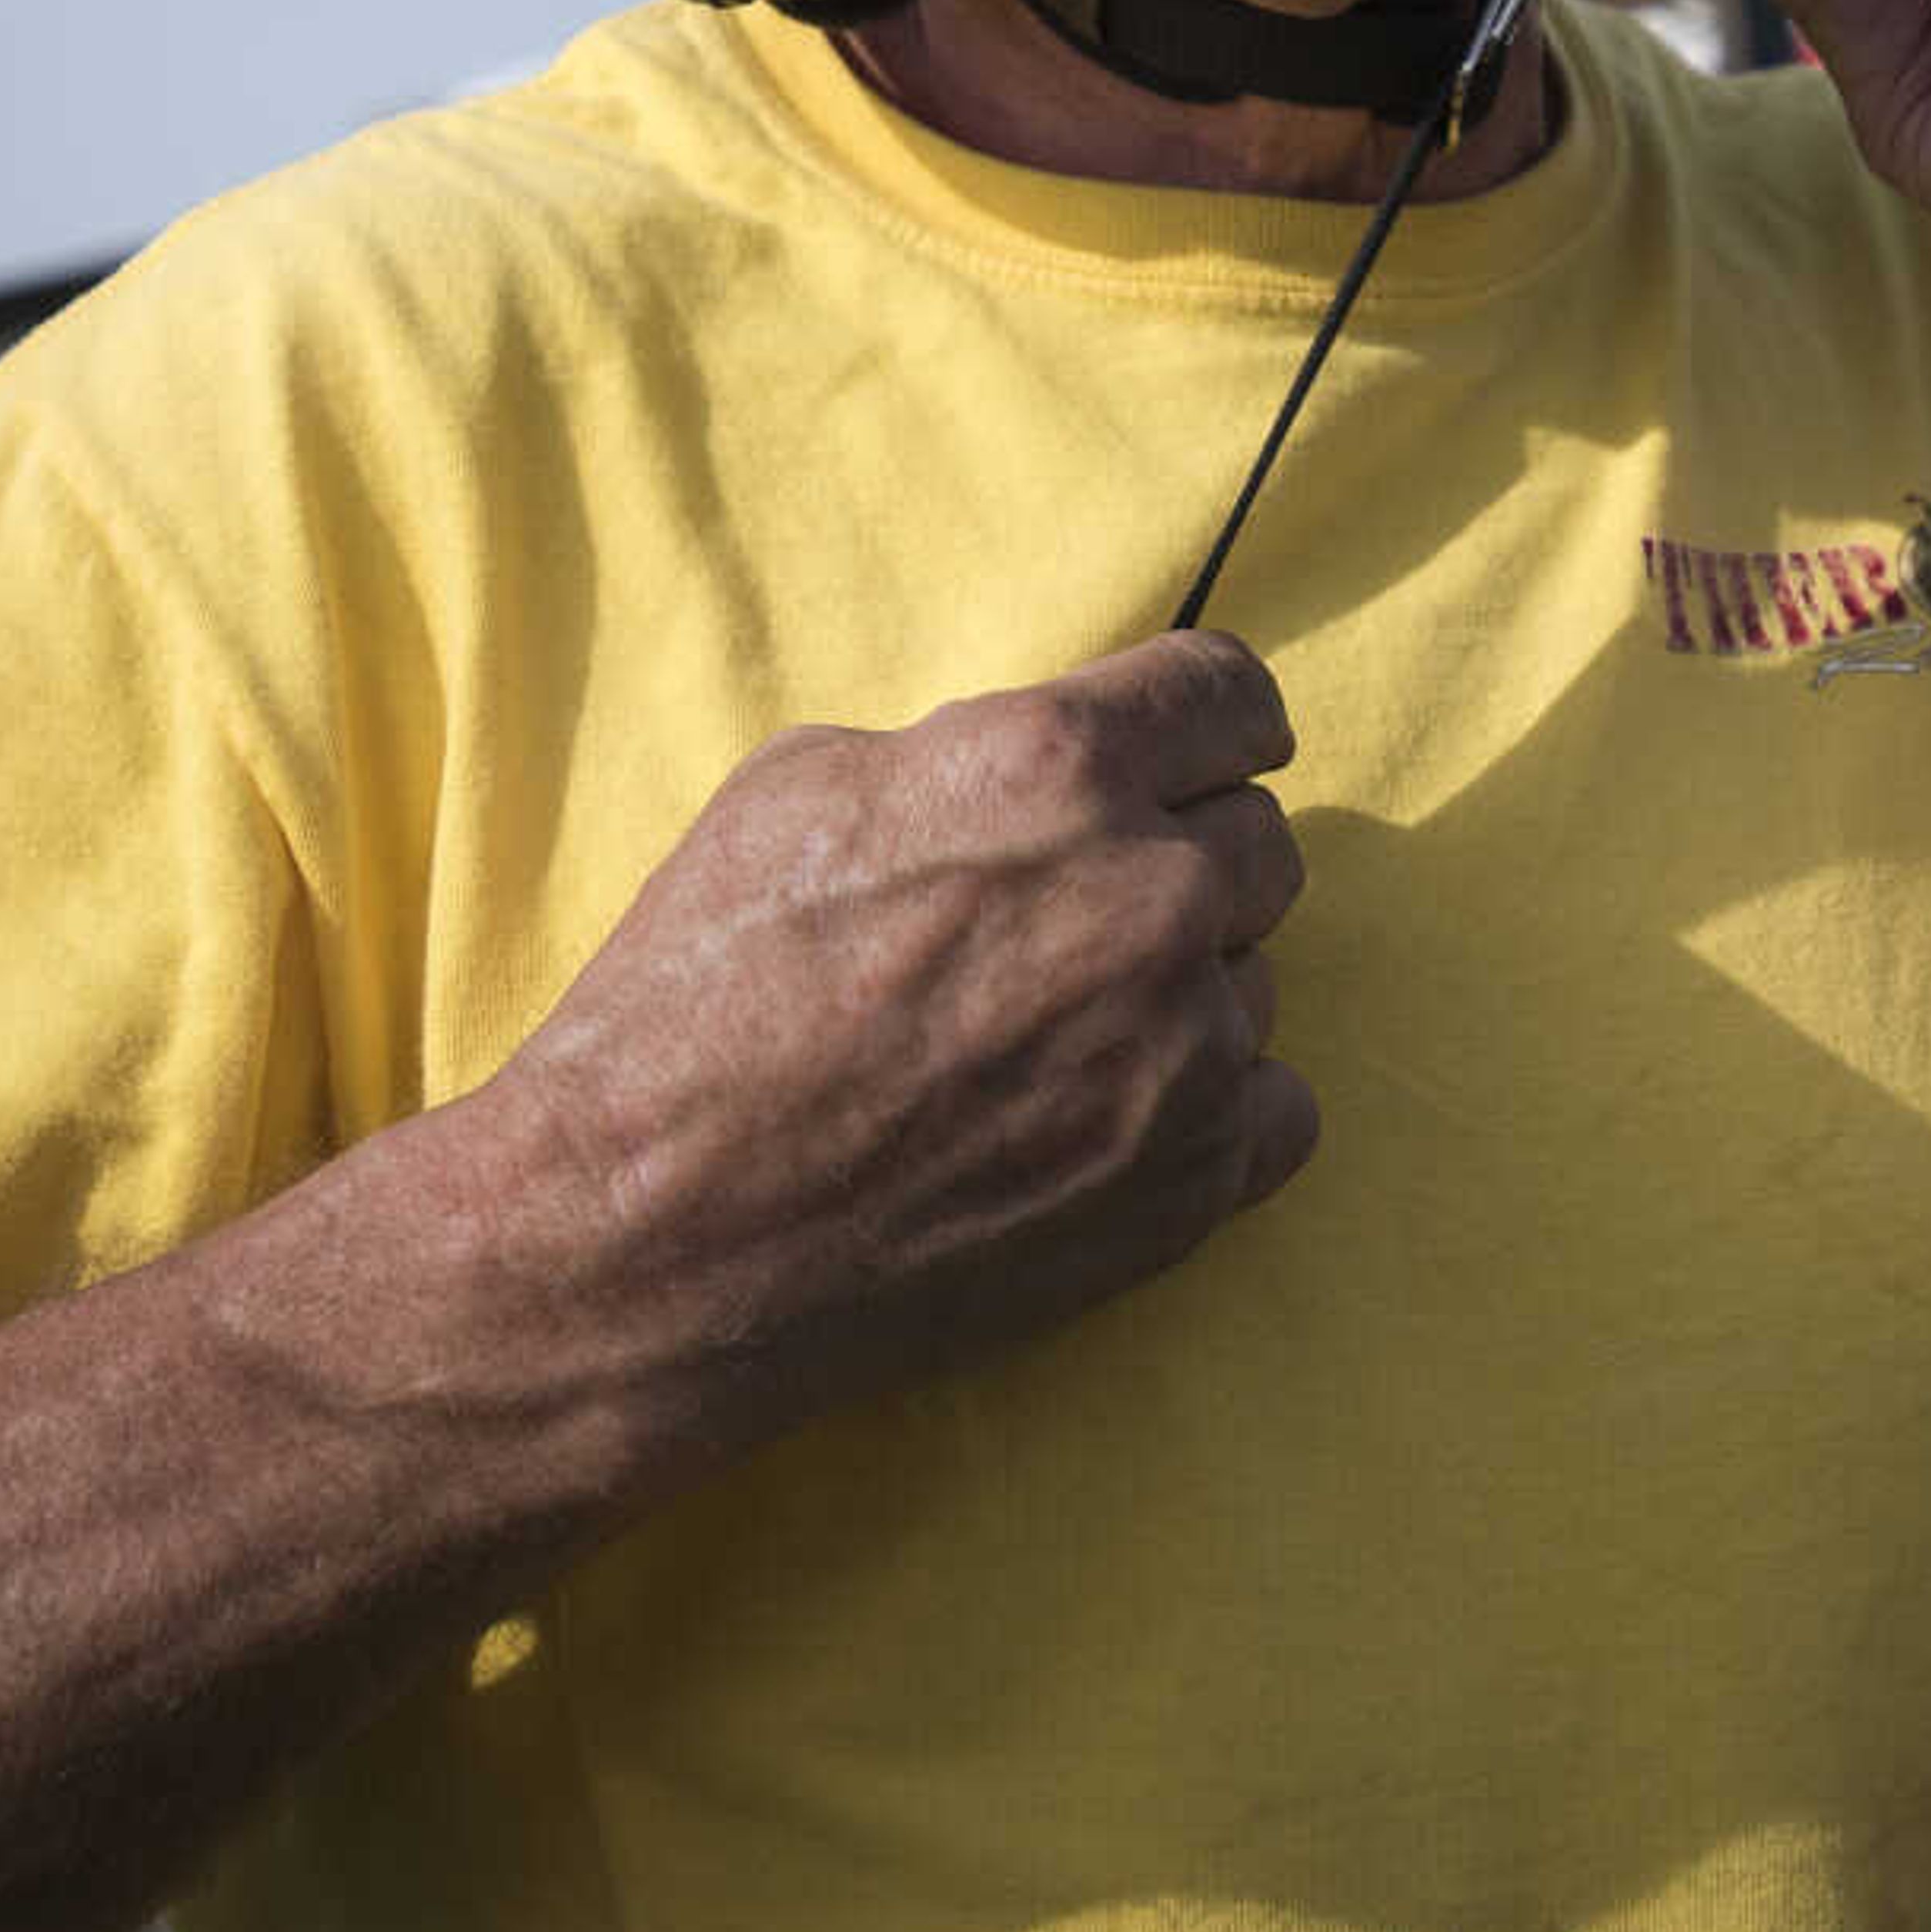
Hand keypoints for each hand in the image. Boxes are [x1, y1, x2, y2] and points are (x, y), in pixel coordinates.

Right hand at [489, 630, 1314, 1476]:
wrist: (651, 1235)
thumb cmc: (701, 994)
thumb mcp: (804, 784)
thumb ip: (968, 751)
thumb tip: (1051, 769)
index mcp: (1055, 767)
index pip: (1231, 695)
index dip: (1210, 723)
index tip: (1202, 755)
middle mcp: (1148, 895)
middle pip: (1259, 839)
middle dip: (1181, 857)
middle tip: (1078, 914)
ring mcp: (1184, 1049)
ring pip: (1260, 974)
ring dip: (1184, 989)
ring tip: (1051, 1035)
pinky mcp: (1190, 1185)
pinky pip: (1278, 1106)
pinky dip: (1211, 1108)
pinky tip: (1104, 1115)